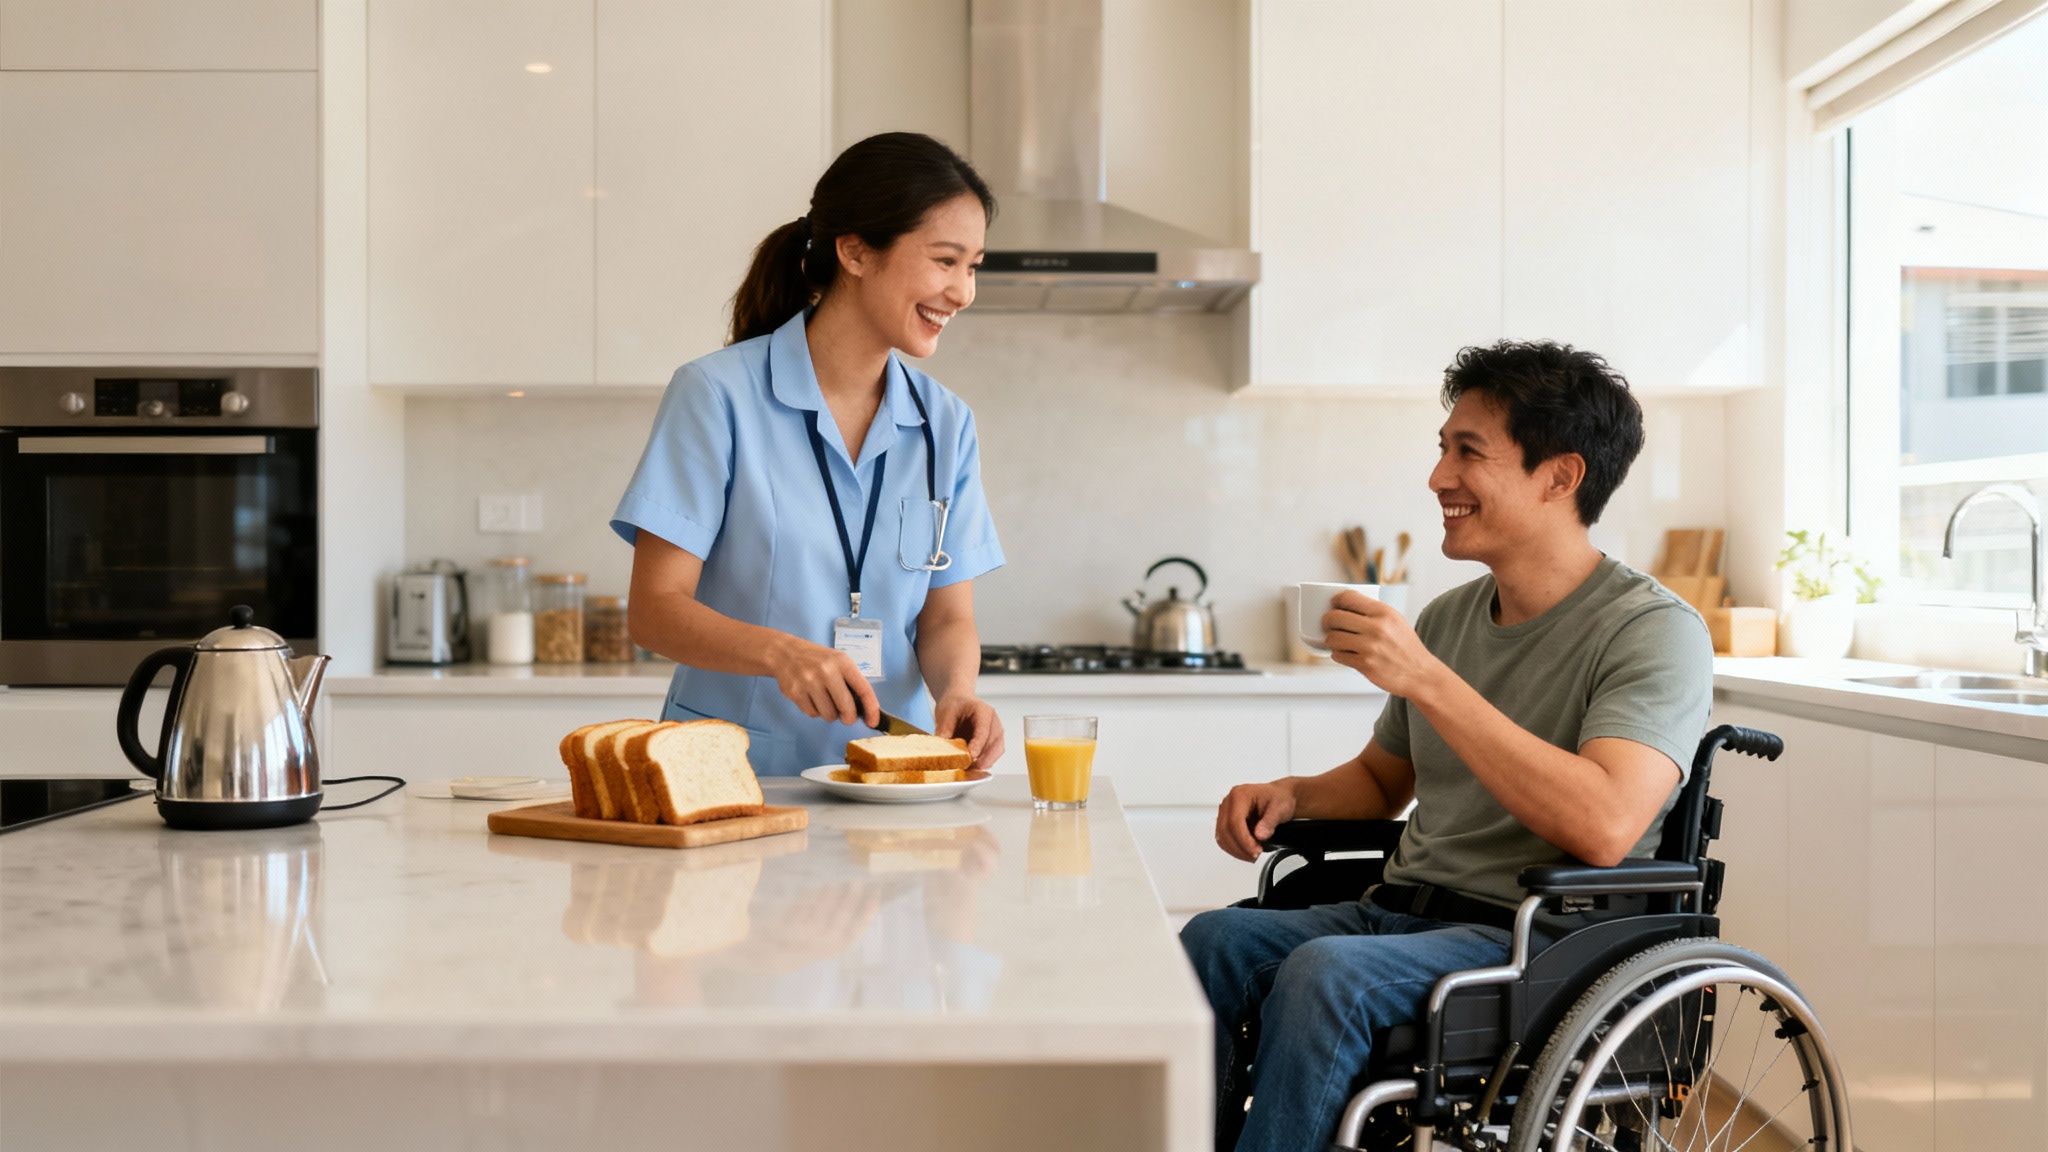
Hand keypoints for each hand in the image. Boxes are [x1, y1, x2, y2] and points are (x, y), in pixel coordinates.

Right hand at [769, 636, 879, 726]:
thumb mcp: (838, 661)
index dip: (871, 709)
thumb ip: (851, 681)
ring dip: (830, 714)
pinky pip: (812, 714)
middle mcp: (826, 671)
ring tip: (825, 701)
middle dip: (849, 717)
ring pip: (829, 715)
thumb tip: (865, 709)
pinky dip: (815, 711)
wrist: (785, 652)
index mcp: (842, 662)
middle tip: (846, 716)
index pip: (864, 690)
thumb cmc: (817, 659)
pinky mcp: (795, 692)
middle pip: (846, 708)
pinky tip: (812, 698)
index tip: (873, 721)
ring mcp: (809, 682)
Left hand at [933, 694, 1003, 770]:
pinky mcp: (993, 740)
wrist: (958, 700)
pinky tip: (973, 767)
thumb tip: (942, 750)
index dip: (978, 745)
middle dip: (984, 758)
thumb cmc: (954, 704)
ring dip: (986, 762)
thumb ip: (944, 731)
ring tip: (970, 770)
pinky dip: (985, 762)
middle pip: (995, 743)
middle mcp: (993, 721)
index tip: (971, 756)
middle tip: (970, 768)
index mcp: (983, 711)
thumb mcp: (945, 714)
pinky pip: (994, 754)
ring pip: (997, 750)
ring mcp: (996, 731)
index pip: (983, 731)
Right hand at [1214, 780, 1296, 861]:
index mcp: (1239, 795)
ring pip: (1221, 837)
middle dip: (1240, 848)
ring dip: (1236, 850)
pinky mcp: (1226, 821)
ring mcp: (1225, 812)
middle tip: (1256, 855)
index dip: (1243, 840)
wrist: (1279, 796)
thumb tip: (1259, 835)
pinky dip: (1234, 848)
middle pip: (1225, 830)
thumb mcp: (1281, 808)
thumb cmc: (1279, 798)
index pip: (1234, 822)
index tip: (1255, 851)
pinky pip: (1224, 838)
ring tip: (1253, 854)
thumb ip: (1270, 822)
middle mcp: (1229, 802)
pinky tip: (1247, 850)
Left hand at [1322, 592, 1442, 698]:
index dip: (1335, 601)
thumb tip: (1344, 606)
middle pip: (1334, 617)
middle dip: (1327, 621)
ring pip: (1332, 638)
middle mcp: (1376, 627)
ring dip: (1331, 640)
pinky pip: (1338, 656)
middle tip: (1329, 625)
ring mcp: (1369, 647)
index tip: (1333, 605)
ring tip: (1338, 642)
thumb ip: (1372, 612)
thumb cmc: (1406, 647)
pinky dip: (1338, 655)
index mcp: (1383, 612)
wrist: (1420, 673)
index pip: (1347, 598)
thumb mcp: (1395, 620)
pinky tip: (1346, 654)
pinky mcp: (1365, 665)